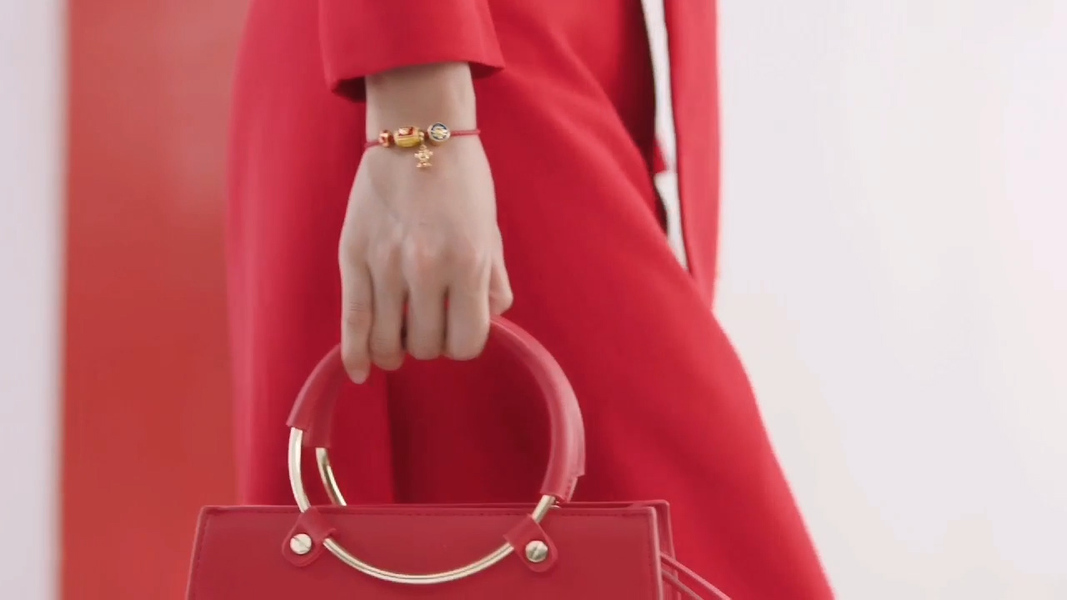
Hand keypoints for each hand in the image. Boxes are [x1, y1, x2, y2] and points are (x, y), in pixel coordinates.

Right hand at [339, 65, 512, 382]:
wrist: (417, 132)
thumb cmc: (462, 182)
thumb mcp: (491, 231)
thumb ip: (493, 282)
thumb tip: (490, 320)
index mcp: (468, 263)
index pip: (467, 342)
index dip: (465, 343)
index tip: (460, 329)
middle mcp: (427, 269)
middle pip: (428, 346)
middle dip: (432, 343)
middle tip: (430, 321)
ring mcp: (386, 264)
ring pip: (389, 342)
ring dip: (398, 349)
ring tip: (400, 335)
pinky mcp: (352, 256)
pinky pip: (352, 321)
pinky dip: (356, 354)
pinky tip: (361, 371)